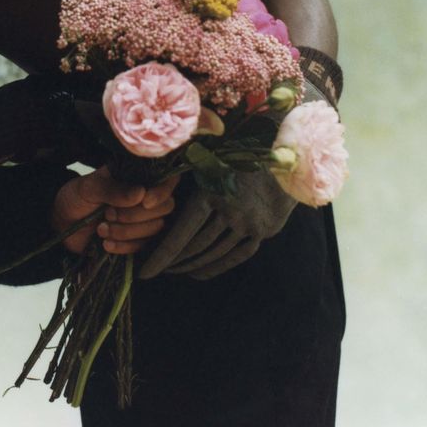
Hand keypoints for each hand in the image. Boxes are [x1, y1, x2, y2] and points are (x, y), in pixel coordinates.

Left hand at [52, 166, 179, 254]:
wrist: (61, 225)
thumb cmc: (75, 198)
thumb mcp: (88, 188)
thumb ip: (112, 189)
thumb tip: (140, 194)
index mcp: (136, 177)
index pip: (167, 180)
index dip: (161, 192)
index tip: (145, 201)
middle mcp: (144, 197)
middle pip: (165, 207)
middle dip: (137, 215)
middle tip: (108, 214)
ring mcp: (142, 220)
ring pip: (155, 228)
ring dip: (127, 232)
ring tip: (101, 229)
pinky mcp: (136, 241)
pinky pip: (143, 247)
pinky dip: (124, 247)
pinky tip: (105, 244)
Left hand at [138, 170, 295, 279]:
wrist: (281, 157)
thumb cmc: (236, 153)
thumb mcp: (207, 158)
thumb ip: (182, 172)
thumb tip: (150, 192)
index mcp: (211, 193)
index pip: (180, 233)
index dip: (161, 256)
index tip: (145, 272)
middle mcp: (230, 211)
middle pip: (195, 246)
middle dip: (173, 261)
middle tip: (157, 268)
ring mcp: (247, 223)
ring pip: (214, 253)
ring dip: (191, 265)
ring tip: (174, 271)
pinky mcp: (261, 231)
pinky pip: (236, 256)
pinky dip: (215, 267)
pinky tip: (198, 273)